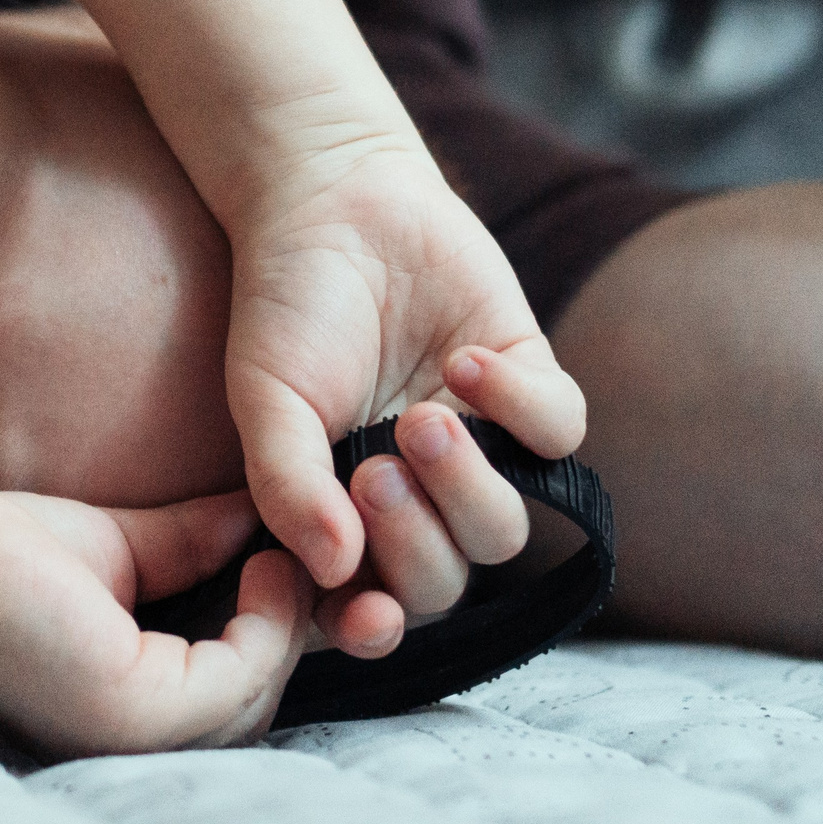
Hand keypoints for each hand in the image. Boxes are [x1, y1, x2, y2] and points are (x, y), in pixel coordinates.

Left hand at [0, 487, 312, 754]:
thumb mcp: (119, 548)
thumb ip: (189, 544)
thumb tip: (256, 516)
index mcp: (133, 704)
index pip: (234, 682)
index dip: (279, 621)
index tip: (294, 547)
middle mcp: (139, 738)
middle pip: (260, 695)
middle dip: (298, 624)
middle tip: (309, 548)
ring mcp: (140, 731)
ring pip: (261, 690)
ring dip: (291, 617)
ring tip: (288, 548)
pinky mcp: (136, 708)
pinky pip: (242, 674)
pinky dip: (270, 619)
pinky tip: (266, 561)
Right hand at [224, 140, 585, 656]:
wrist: (332, 195)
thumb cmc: (284, 303)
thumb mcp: (265, 398)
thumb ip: (288, 486)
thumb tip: (335, 569)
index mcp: (344, 516)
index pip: (372, 607)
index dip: (375, 628)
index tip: (367, 614)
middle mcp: (417, 496)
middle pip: (444, 579)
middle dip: (416, 541)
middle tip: (377, 471)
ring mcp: (479, 447)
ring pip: (505, 529)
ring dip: (468, 486)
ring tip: (423, 419)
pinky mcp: (528, 385)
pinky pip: (557, 437)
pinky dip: (521, 411)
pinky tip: (466, 362)